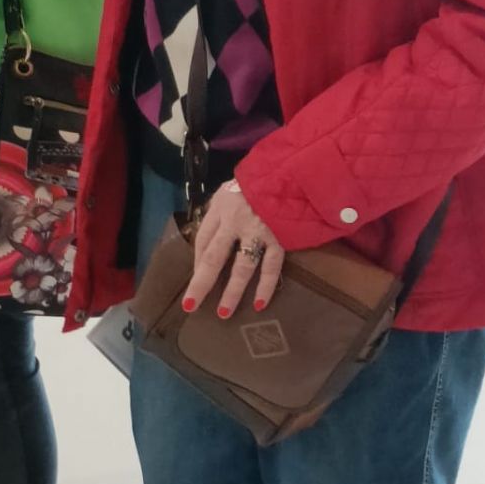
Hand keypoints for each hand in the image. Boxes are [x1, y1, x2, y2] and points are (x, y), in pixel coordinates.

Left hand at [182, 181, 284, 318]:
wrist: (293, 170)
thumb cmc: (259, 180)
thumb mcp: (231, 188)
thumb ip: (221, 211)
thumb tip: (210, 239)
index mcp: (221, 207)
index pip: (202, 239)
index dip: (197, 260)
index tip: (197, 276)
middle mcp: (236, 221)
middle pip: (213, 258)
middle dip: (201, 284)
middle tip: (191, 306)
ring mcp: (258, 231)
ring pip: (242, 268)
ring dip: (232, 292)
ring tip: (224, 313)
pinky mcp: (280, 238)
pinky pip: (271, 267)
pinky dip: (265, 286)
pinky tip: (259, 304)